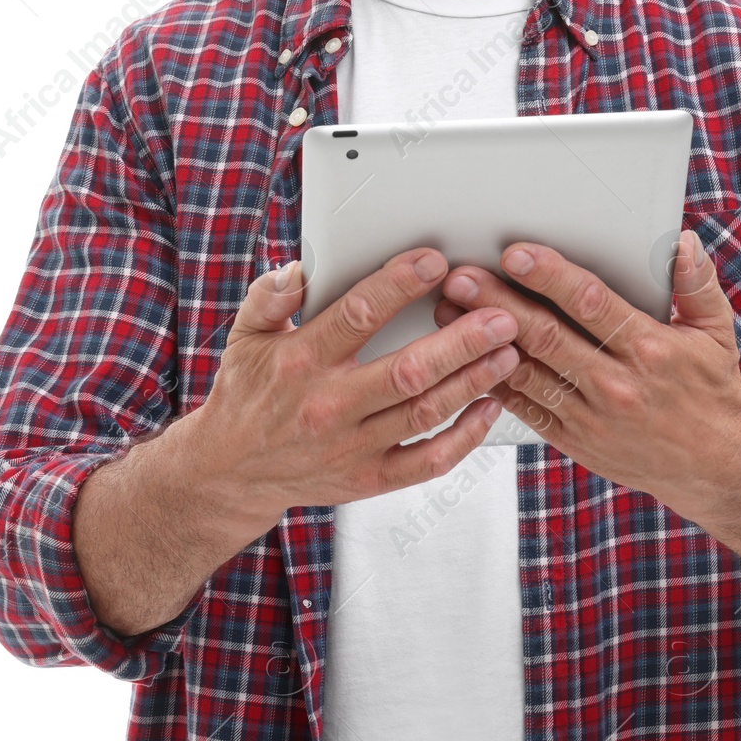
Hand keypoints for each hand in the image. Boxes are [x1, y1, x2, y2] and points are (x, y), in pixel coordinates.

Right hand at [189, 248, 521, 519]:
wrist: (231, 472)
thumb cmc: (247, 393)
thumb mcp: (245, 336)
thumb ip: (270, 296)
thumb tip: (298, 268)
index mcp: (301, 360)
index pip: (358, 316)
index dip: (400, 285)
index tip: (436, 261)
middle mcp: (329, 405)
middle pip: (408, 370)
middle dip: (462, 342)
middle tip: (502, 316)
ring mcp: (352, 447)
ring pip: (425, 412)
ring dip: (473, 382)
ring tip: (509, 351)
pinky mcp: (369, 479)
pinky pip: (427, 461)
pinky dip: (465, 438)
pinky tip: (490, 408)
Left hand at [434, 231, 740, 522]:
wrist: (714, 468)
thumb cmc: (711, 392)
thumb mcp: (716, 333)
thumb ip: (697, 284)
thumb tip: (683, 241)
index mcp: (650, 349)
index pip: (591, 304)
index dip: (550, 277)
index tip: (516, 253)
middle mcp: (616, 384)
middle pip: (546, 336)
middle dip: (497, 304)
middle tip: (460, 278)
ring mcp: (591, 415)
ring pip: (526, 372)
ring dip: (482, 342)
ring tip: (447, 312)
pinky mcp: (574, 439)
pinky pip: (525, 407)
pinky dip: (493, 383)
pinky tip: (464, 360)